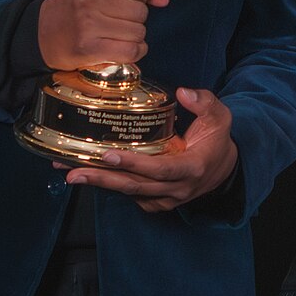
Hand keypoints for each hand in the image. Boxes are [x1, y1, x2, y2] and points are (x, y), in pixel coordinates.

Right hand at [39, 0, 167, 68]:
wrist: (42, 34)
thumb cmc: (73, 8)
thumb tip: (162, 0)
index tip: (122, 2)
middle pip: (140, 10)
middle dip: (136, 18)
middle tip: (118, 21)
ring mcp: (87, 23)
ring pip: (139, 31)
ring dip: (135, 36)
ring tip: (117, 34)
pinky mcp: (89, 48)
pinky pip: (132, 50)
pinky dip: (135, 52)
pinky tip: (124, 48)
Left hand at [62, 88, 238, 211]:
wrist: (224, 169)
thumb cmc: (217, 140)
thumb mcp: (220, 116)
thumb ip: (203, 102)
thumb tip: (183, 93)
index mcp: (192, 168)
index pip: (159, 169)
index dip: (134, 163)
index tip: (108, 154)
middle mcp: (177, 188)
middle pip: (135, 186)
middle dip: (102, 179)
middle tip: (73, 172)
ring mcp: (167, 198)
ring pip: (130, 193)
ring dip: (100, 184)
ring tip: (71, 173)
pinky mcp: (159, 202)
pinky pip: (132, 196)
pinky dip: (112, 187)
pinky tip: (92, 175)